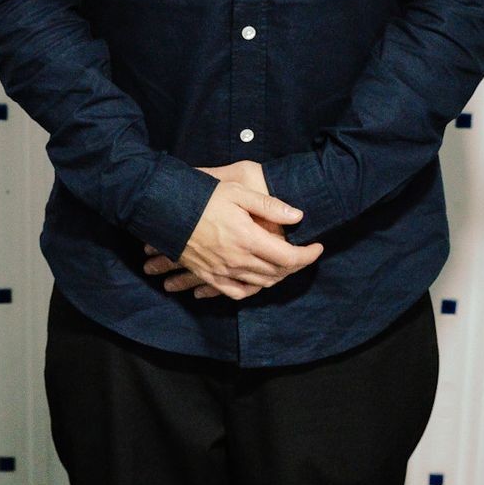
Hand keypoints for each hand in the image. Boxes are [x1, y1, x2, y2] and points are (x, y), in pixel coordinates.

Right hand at [143, 162, 321, 300]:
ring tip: (285, 263)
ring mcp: (223, 271)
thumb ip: (270, 205)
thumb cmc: (203, 197)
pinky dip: (252, 289)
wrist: (166, 210)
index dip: (308, 255)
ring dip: (277, 276)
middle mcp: (238, 260)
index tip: (318, 246)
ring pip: (260, 284)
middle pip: (277, 273)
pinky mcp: (209, 276)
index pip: (289, 257)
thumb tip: (297, 216)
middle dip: (296, 265)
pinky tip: (257, 281)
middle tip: (304, 252)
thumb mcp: (238, 192)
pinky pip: (236, 292)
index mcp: (248, 239)